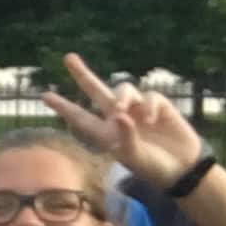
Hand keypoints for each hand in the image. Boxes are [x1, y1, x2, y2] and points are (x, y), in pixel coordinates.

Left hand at [42, 53, 204, 188]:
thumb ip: (125, 137)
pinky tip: (153, 120)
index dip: (64, 107)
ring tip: (124, 110)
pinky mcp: (159, 106)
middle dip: (83, 74)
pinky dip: (150, 106)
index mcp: (105, 134)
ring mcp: (138, 109)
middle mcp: (118, 118)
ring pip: (124, 89)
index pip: (80, 117)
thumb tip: (119, 114)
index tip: (44, 95)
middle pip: (97, 90)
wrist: (181, 167)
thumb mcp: (133, 157)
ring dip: (122, 96)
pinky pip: (150, 96)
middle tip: (67, 57)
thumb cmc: (152, 167)